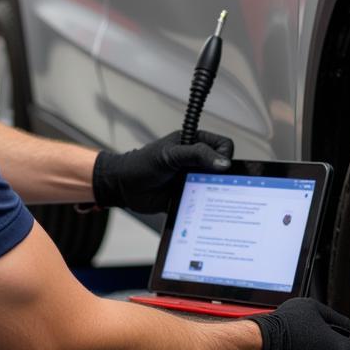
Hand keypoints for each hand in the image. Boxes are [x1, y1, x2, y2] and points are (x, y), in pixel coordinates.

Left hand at [92, 130, 233, 213]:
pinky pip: (206, 202)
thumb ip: (198, 155)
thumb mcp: (171, 155)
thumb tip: (224, 163)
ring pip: (218, 186)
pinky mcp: (190, 196)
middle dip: (221, 177)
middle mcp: (198, 161)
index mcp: (196, 143)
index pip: (224, 146)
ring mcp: (194, 179)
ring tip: (201, 195)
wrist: (124, 187)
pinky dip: (205, 206)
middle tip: (209, 183)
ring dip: (213, 192)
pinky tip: (198, 207)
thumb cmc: (143, 164)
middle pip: (224, 168)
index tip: (217, 167)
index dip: (224, 156)